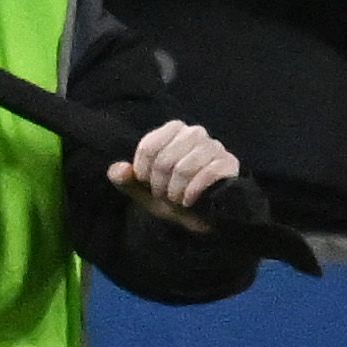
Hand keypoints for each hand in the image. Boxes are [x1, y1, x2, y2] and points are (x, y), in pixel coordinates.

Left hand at [109, 116, 241, 225]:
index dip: (143, 173)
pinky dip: (192, 193)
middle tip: (164, 196)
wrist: (205, 216)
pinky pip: (206, 175)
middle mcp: (195, 132)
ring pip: (184, 168)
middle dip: (160, 185)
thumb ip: (126, 180)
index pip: (148, 148)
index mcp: (173, 130)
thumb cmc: (172, 197)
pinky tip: (190, 201)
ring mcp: (214, 147)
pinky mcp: (229, 163)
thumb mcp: (144, 191)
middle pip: (164, 159)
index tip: (148, 185)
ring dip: (176, 192)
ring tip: (177, 199)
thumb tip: (117, 170)